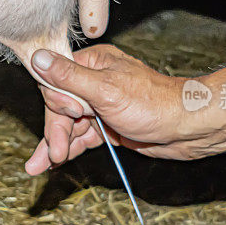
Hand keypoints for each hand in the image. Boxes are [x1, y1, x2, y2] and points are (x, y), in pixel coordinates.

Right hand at [24, 44, 193, 174]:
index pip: (56, 81)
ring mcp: (100, 105)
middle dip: (56, 131)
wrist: (186, 129)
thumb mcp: (106, 89)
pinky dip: (69, 148)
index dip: (58, 104)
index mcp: (93, 64)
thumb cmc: (154, 105)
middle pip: (60, 107)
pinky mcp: (107, 125)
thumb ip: (69, 77)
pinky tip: (54, 160)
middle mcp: (93, 82)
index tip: (71, 116)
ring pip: (68, 125)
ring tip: (39, 166)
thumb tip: (39, 58)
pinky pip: (81, 137)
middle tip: (55, 153)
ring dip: (56, 144)